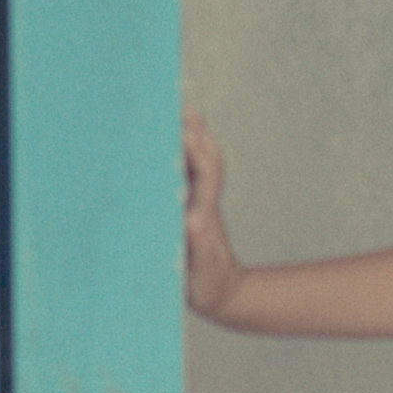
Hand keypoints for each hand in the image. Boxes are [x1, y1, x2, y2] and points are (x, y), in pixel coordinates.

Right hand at [180, 118, 242, 322]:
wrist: (224, 293)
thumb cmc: (211, 284)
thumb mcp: (203, 269)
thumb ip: (200, 245)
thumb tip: (194, 220)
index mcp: (204, 209)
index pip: (203, 170)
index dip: (193, 148)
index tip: (181, 129)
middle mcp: (204, 198)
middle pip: (204, 153)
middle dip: (193, 127)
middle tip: (176, 99)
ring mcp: (200, 199)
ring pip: (198, 157)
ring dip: (189, 132)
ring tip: (174, 106)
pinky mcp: (192, 204)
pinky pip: (188, 169)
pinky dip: (180, 149)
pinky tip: (169, 137)